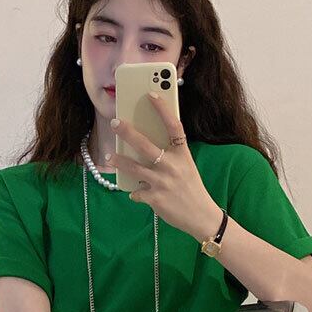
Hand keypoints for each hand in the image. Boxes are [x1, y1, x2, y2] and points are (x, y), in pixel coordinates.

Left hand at [107, 93, 220, 239]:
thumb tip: (144, 147)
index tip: (151, 94)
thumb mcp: (186, 167)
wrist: (201, 216)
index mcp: (182, 155)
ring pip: (134, 168)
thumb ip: (170, 156)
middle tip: (115, 123)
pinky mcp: (155, 199)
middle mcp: (172, 166)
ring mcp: (163, 183)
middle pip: (145, 145)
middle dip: (127, 132)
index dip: (163, 109)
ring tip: (109, 158)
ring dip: (119, 161)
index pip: (174, 126)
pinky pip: (137, 192)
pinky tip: (137, 193)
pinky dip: (135, 193)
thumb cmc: (191, 188)